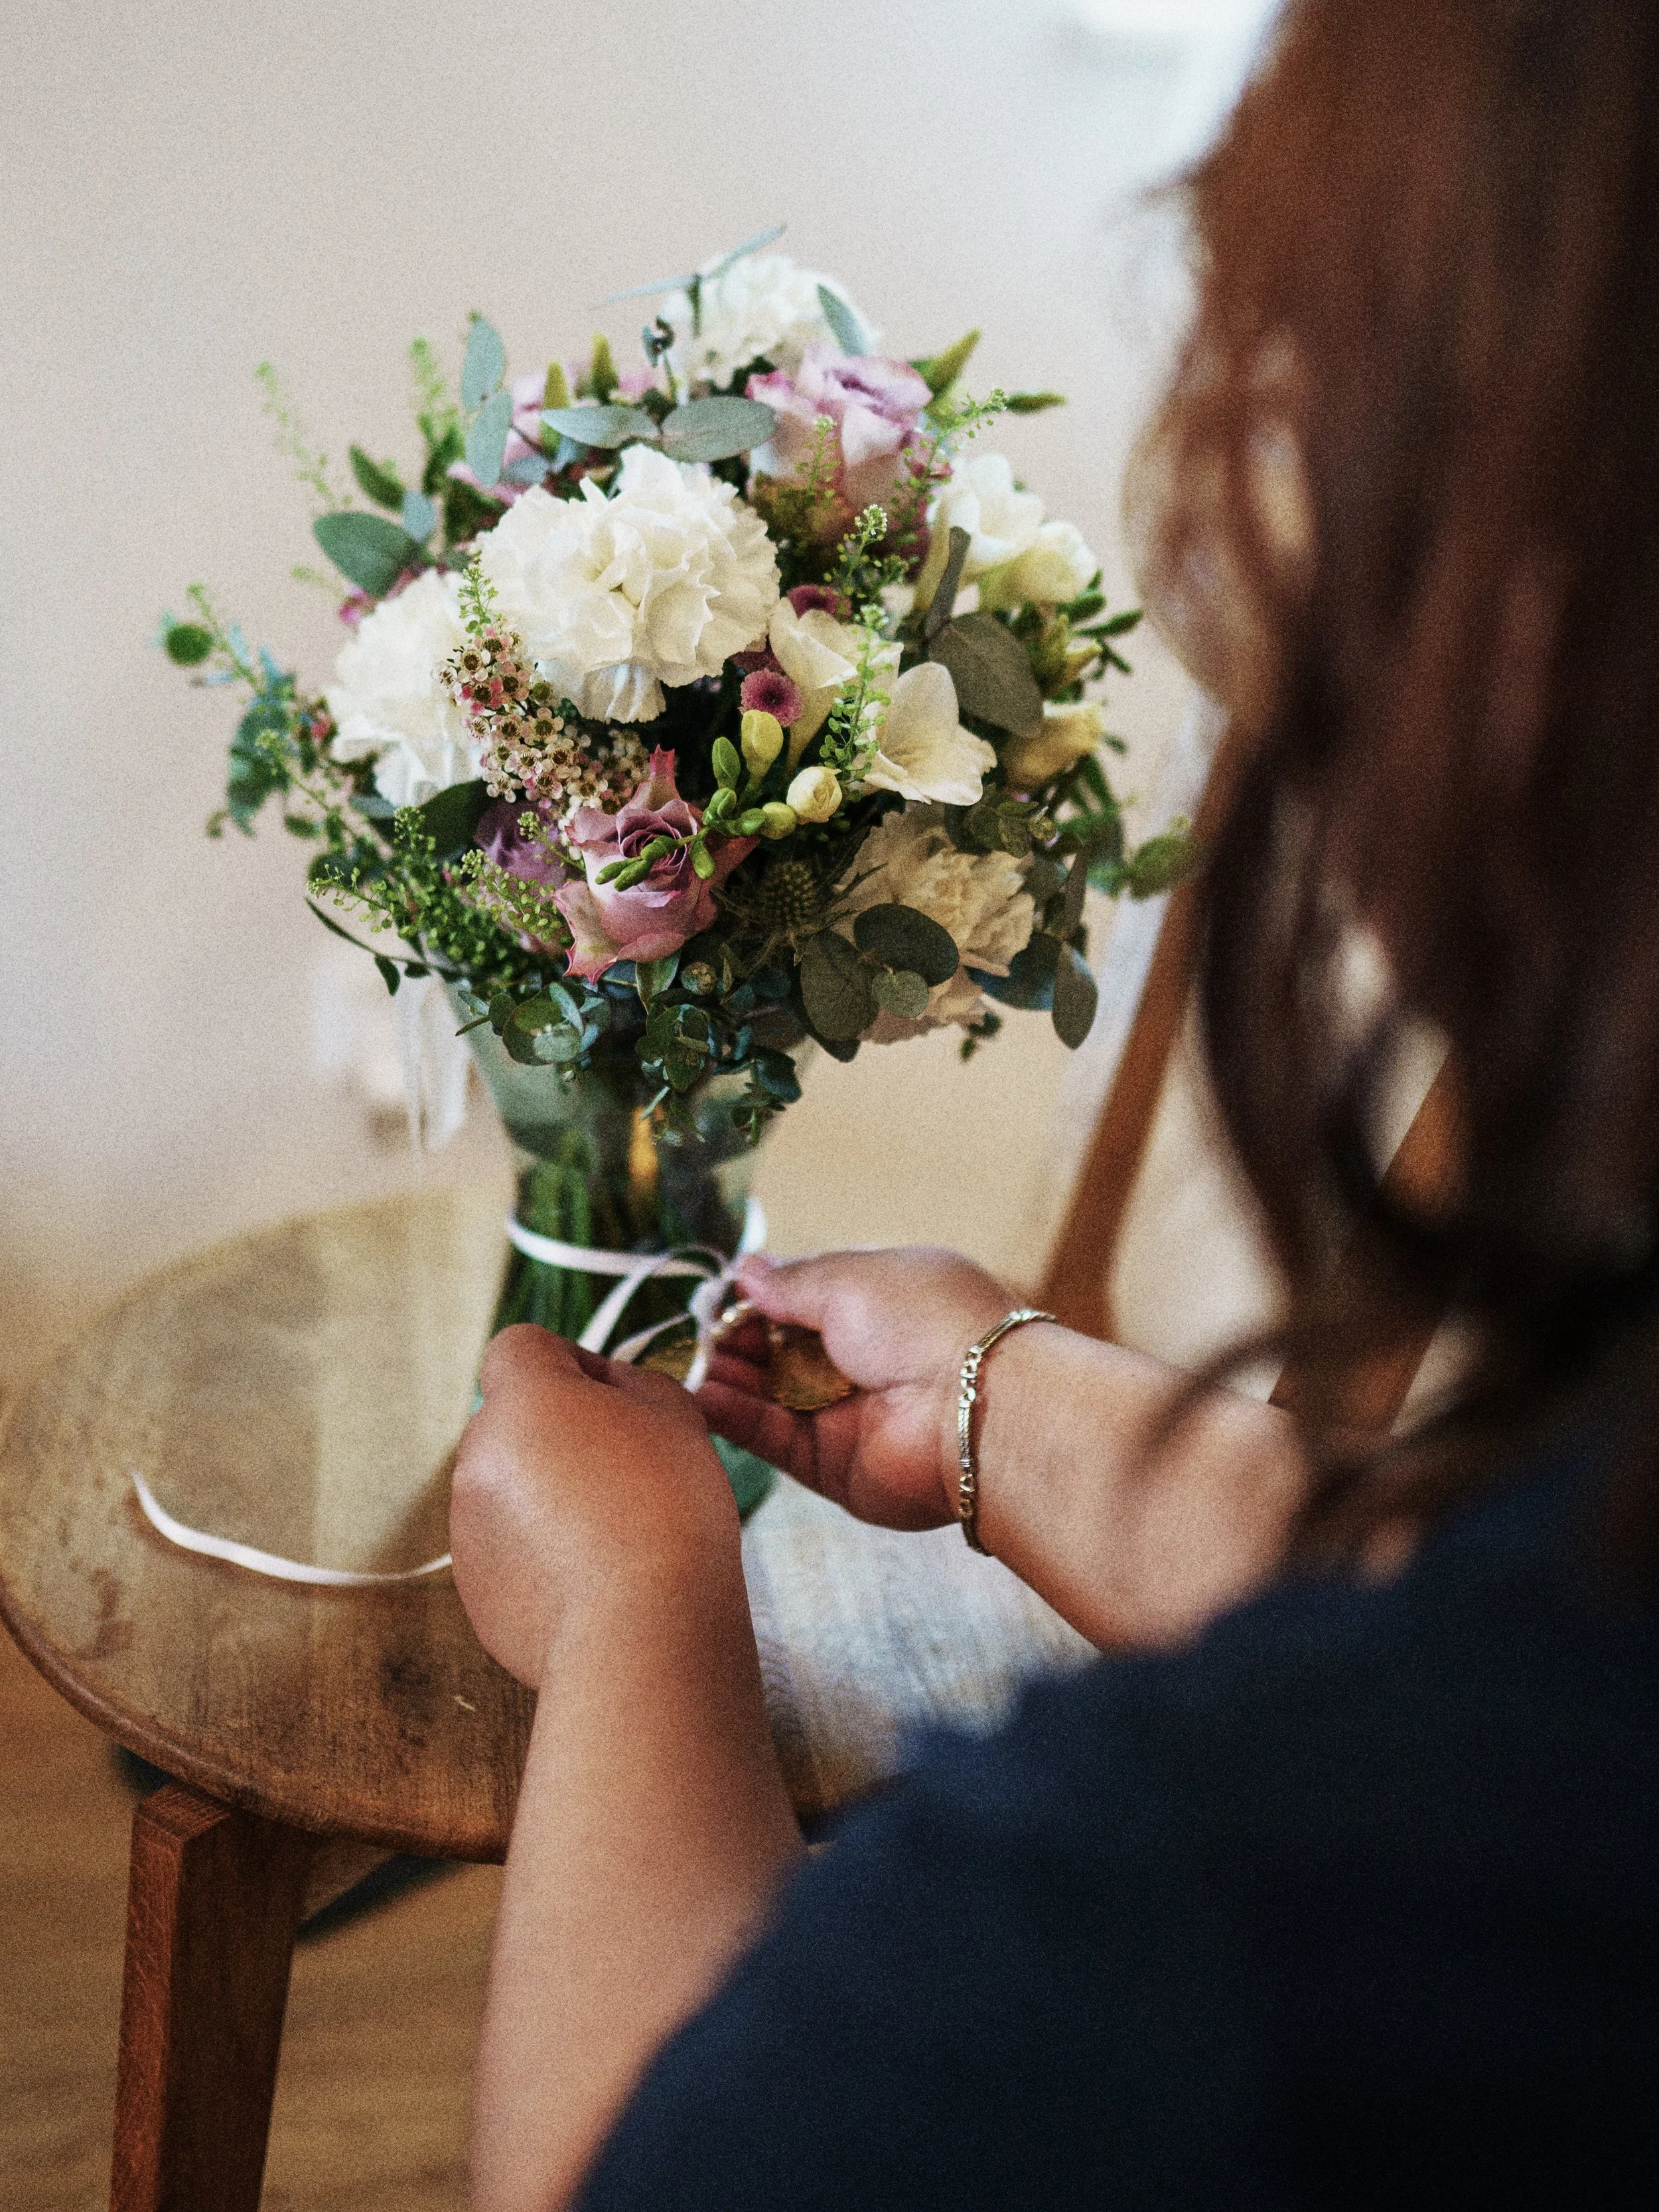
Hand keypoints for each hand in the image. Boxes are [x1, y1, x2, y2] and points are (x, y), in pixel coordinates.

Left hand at [451, 1325, 738, 1688]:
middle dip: (559, 1434)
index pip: (519, 1347)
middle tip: (623, 1471)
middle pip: (513, 1422)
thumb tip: (607, 1387)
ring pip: (508, 1488)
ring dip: (548, 1495)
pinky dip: (540, 1553)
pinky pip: (507, 1549)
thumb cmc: (667, 1510)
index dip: (566, 1362)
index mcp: (522, 1400)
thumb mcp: (674, 1414)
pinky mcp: (474, 1588)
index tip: (609, 1398)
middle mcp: (478, 1457)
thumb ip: (632, 1382)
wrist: (643, 1629)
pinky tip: (592, 1576)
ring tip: (614, 1535)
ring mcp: (468, 1527)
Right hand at [695, 1247, 1013, 1531]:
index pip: (807, 1297)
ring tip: (685, 1366)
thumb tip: (745, 1271)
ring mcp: (847, 1413)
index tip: (719, 1297)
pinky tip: (696, 1397)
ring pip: (770, 1395)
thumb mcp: (852, 1279)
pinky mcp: (833, 1464)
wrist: (977, 1408)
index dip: (762, 1297)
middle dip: (737, 1340)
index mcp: (881, 1301)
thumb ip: (792, 1282)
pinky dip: (733, 1418)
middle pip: (781, 1349)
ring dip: (727, 1379)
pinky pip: (772, 1438)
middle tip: (695, 1335)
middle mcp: (865, 1358)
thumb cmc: (926, 1324)